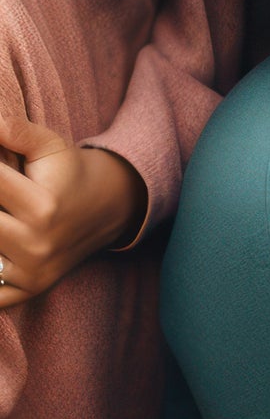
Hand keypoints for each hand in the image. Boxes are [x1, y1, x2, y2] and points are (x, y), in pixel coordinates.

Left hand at [0, 114, 146, 306]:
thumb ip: (15, 130)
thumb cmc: (70, 173)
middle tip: (1, 201)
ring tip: (4, 215)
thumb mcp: (50, 145)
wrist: (109, 208)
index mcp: (42, 206)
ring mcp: (32, 271)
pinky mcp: (29, 288)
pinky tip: (0, 250)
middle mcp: (37, 243)